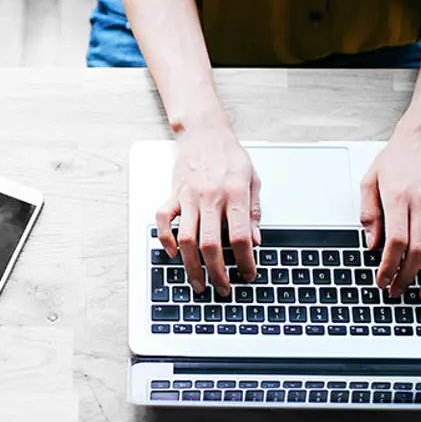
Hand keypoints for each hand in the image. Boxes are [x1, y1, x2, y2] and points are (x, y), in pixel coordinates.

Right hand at [156, 124, 260, 296]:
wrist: (204, 132)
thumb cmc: (229, 155)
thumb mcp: (253, 179)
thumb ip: (253, 211)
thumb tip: (257, 241)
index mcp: (234, 193)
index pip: (240, 236)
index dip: (246, 260)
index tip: (249, 274)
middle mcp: (210, 197)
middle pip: (211, 245)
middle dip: (217, 273)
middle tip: (223, 289)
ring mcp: (188, 197)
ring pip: (187, 239)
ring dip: (192, 266)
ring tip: (199, 283)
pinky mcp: (173, 194)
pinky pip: (163, 221)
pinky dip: (166, 240)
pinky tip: (174, 253)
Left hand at [359, 129, 420, 300]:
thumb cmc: (395, 159)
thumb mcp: (369, 180)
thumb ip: (368, 213)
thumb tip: (371, 245)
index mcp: (399, 197)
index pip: (396, 241)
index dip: (389, 266)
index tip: (382, 280)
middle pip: (419, 250)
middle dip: (407, 276)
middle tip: (396, 291)